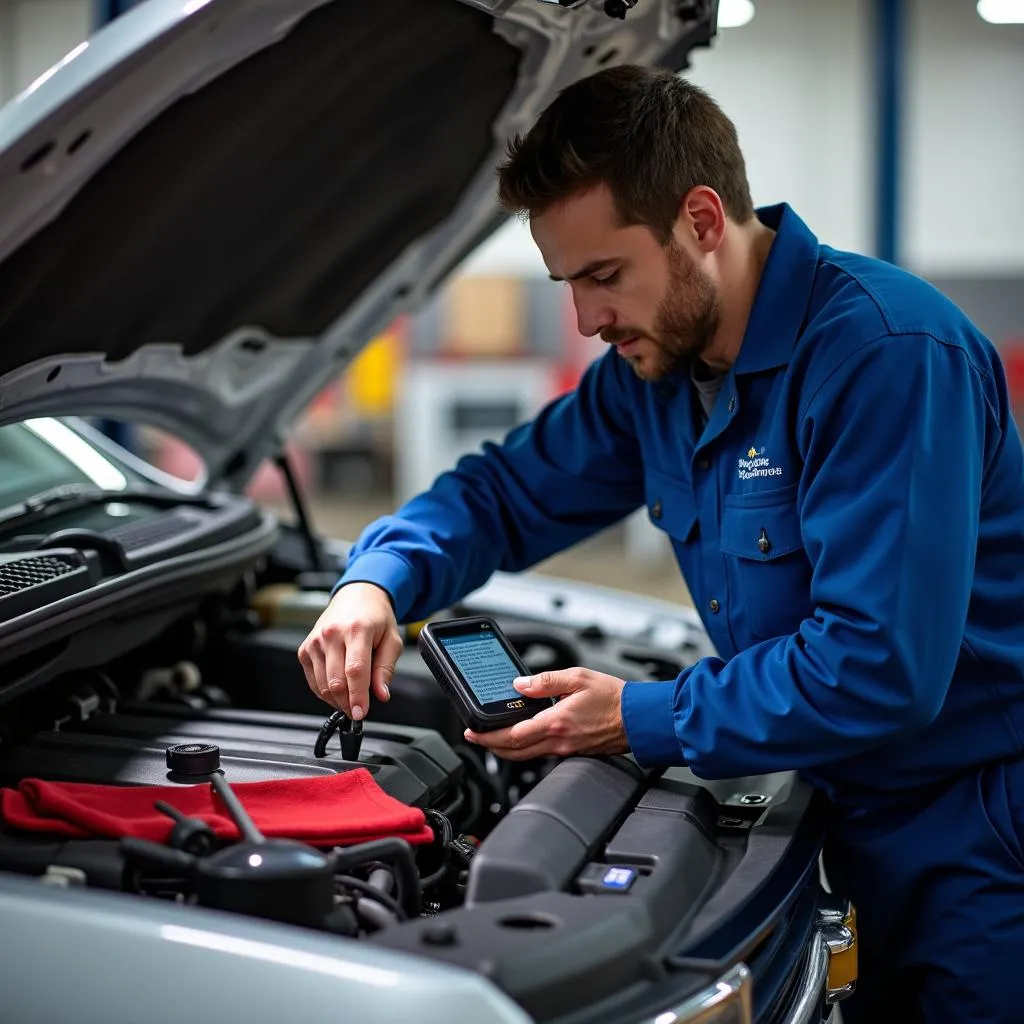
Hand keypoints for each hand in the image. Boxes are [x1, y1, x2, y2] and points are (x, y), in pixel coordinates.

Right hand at [297, 582, 401, 720]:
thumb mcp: (392, 639)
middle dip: (348, 703)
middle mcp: (332, 634)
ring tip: (351, 700)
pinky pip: (313, 681)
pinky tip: (338, 690)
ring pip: (322, 685)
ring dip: (337, 700)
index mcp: (357, 629)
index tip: (361, 713)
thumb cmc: (375, 617)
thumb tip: (381, 694)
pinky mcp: (305, 648)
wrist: (356, 596)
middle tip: (359, 711)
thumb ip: (386, 669)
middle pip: (336, 681)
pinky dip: (325, 692)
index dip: (358, 696)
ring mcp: (315, 641)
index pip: (355, 670)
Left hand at [465, 667, 628, 760]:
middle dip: (490, 746)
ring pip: (526, 756)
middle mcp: (558, 741)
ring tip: (492, 738)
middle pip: (514, 752)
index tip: (472, 732)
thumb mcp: (578, 677)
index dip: (487, 736)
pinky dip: (525, 748)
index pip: (512, 736)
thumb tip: (520, 684)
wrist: (638, 718)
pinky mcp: (573, 751)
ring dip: (505, 749)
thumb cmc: (614, 697)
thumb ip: (546, 681)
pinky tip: (522, 737)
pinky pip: (542, 754)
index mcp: (556, 722)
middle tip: (474, 738)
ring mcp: (565, 750)